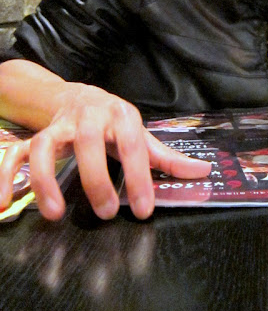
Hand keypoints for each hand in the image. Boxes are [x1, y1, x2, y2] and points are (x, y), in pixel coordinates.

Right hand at [0, 84, 210, 220]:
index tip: (144, 210)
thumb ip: (167, 157)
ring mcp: (58, 127)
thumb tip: (203, 173)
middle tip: (104, 213)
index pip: (133, 145)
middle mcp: (89, 118)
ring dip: (46, 178)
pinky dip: (5, 176)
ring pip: (44, 145)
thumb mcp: (142, 134)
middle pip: (88, 142)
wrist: (78, 97)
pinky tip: (2, 206)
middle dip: (96, 178)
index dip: (139, 177)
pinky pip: (15, 154)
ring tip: (55, 213)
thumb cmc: (115, 122)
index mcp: (121, 116)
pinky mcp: (36, 136)